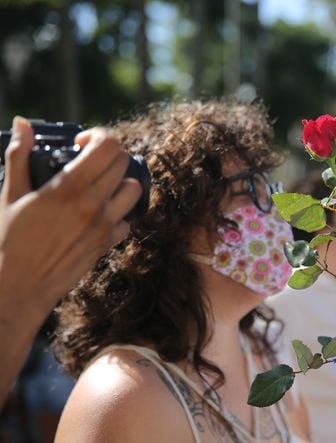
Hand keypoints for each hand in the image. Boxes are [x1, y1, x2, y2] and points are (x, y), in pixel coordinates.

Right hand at [0, 117, 141, 316]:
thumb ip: (19, 156)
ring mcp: (104, 225)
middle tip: (89, 161)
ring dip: (120, 182)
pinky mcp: (107, 243)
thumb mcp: (9, 195)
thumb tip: (22, 124)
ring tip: (99, 185)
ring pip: (134, 190)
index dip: (98, 136)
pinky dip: (118, 213)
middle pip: (124, 162)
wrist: (17, 288)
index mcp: (69, 188)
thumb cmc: (7, 240)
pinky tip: (97, 214)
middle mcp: (93, 204)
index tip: (81, 144)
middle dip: (109, 155)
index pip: (108, 146)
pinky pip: (127, 220)